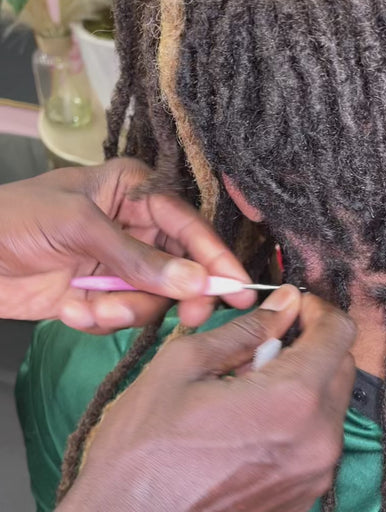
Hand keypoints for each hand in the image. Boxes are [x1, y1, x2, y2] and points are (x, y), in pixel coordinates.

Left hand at [0, 158, 253, 331]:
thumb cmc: (16, 220)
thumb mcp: (79, 227)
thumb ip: (139, 259)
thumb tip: (197, 281)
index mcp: (135, 192)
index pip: (188, 225)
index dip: (215, 257)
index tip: (239, 287)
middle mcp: (137, 227)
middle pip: (182, 265)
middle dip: (180, 293)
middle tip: (190, 317)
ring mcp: (121, 264)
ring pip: (155, 296)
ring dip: (127, 309)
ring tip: (89, 307)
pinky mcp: (104, 294)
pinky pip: (126, 315)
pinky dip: (102, 318)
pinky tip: (71, 308)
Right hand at [49, 286, 356, 511]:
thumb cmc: (145, 446)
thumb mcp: (184, 364)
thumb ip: (247, 328)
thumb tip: (284, 303)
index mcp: (293, 399)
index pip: (338, 332)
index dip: (317, 309)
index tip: (291, 307)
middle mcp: (319, 439)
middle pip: (340, 365)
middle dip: (309, 342)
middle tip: (262, 343)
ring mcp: (315, 473)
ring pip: (330, 401)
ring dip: (302, 379)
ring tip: (249, 385)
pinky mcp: (304, 494)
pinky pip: (318, 436)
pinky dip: (298, 415)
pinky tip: (253, 420)